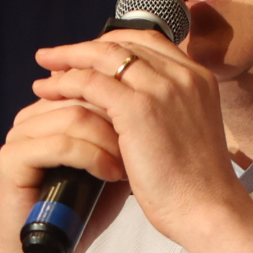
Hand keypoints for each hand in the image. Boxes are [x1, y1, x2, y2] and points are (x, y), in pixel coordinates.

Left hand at [27, 28, 246, 244]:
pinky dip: (66, 83)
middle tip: (54, 56)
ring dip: (68, 59)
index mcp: (198, 78)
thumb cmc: (194, 184)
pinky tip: (48, 90)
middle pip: (122, 43)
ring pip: (103, 57)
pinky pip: (91, 82)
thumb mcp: (186, 131)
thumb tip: (124, 106)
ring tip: (44, 66)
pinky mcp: (138, 108)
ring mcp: (161, 88)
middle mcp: (182, 75)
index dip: (111, 44)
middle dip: (84, 47)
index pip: (147, 42)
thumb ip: (165, 109)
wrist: (207, 209)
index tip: (85, 55)